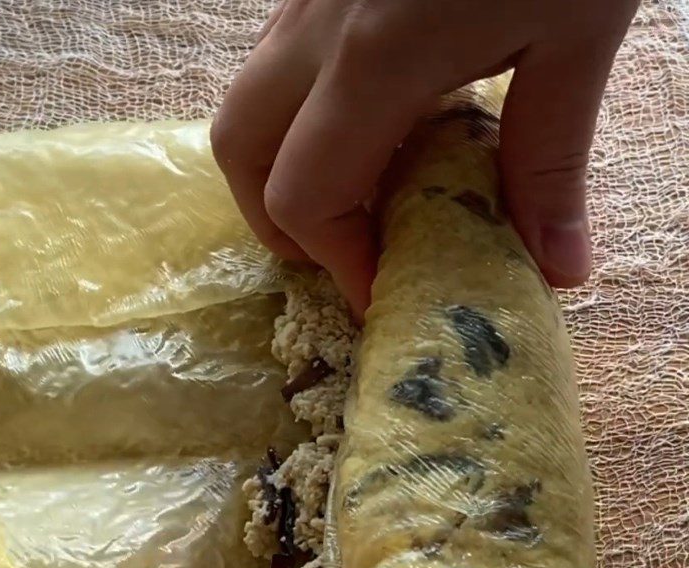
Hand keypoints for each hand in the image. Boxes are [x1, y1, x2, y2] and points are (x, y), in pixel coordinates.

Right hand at [212, 0, 638, 317]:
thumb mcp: (576, 33)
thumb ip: (552, 161)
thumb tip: (560, 269)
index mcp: (374, 56)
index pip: (306, 197)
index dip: (337, 262)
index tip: (382, 290)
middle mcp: (315, 26)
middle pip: (241, 152)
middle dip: (279, 223)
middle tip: (344, 250)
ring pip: (248, 105)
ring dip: (281, 171)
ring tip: (352, 199)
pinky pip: (279, 67)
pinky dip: (301, 122)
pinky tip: (364, 126)